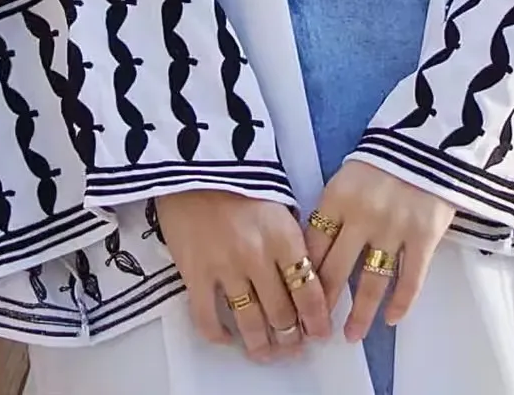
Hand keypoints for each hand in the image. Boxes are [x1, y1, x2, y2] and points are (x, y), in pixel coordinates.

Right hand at [155, 190, 330, 361]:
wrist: (194, 162)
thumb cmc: (240, 177)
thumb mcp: (279, 200)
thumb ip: (292, 238)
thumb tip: (305, 276)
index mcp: (284, 235)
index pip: (309, 291)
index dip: (317, 319)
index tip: (320, 332)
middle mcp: (258, 256)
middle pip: (282, 313)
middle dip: (291, 337)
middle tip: (293, 345)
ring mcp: (225, 267)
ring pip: (250, 323)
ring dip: (261, 345)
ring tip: (266, 352)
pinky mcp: (194, 273)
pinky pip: (208, 318)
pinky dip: (219, 335)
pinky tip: (228, 338)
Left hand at [303, 161, 455, 342]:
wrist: (427, 140)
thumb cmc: (381, 160)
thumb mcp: (346, 178)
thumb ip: (332, 213)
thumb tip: (313, 255)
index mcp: (337, 198)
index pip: (313, 247)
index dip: (304, 278)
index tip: (298, 301)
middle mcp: (362, 216)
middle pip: (337, 271)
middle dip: (326, 305)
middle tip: (318, 330)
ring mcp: (394, 227)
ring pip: (372, 282)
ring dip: (361, 313)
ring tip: (351, 335)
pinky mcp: (424, 235)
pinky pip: (410, 279)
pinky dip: (401, 303)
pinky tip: (391, 319)